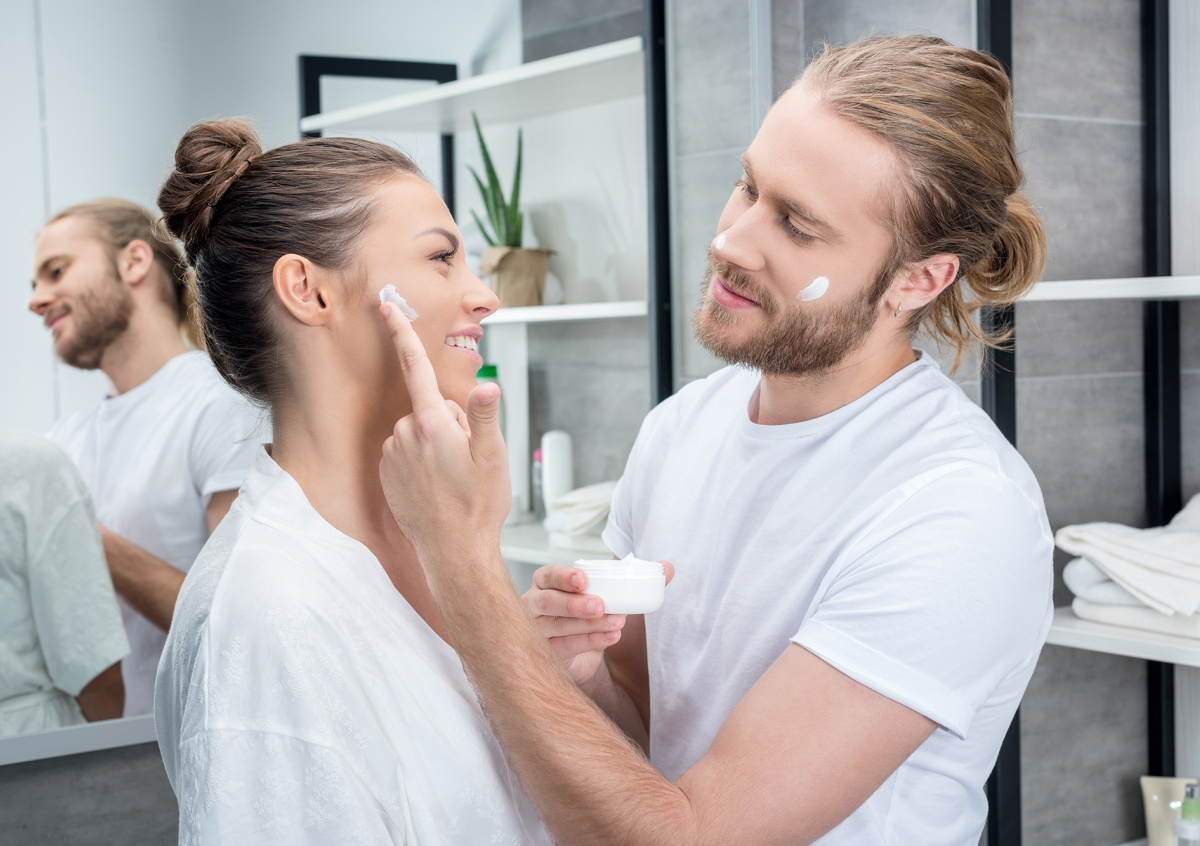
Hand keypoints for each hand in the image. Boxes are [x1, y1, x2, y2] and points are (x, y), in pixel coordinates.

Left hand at [377, 302, 511, 570]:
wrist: (454, 553)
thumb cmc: (477, 506)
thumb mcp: (492, 457)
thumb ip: (483, 416)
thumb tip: (485, 385)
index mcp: (432, 423)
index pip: (415, 367)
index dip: (402, 334)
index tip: (387, 309)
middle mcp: (404, 434)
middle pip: (431, 407)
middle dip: (450, 423)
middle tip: (468, 459)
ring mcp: (391, 455)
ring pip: (418, 431)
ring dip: (435, 445)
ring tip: (453, 476)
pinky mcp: (385, 474)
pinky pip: (405, 452)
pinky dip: (421, 462)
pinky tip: (436, 486)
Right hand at [523, 560, 674, 686]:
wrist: (577, 653)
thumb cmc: (588, 613)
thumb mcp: (607, 593)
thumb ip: (636, 579)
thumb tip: (668, 567)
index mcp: (546, 582)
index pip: (548, 575)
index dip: (564, 576)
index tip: (584, 580)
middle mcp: (534, 604)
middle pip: (548, 602)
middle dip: (575, 603)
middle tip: (601, 605)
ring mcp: (537, 631)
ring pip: (558, 626)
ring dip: (589, 625)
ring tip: (615, 623)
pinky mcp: (546, 653)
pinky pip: (565, 647)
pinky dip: (590, 642)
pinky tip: (610, 638)